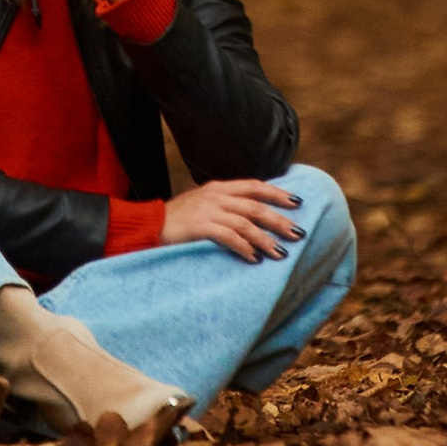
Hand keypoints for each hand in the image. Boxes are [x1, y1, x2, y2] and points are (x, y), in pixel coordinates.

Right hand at [161, 179, 304, 262]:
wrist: (149, 225)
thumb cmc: (177, 219)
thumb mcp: (203, 204)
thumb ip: (225, 206)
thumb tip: (252, 217)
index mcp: (218, 187)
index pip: (254, 186)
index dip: (277, 193)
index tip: (296, 202)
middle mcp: (216, 195)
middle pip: (256, 206)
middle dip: (279, 220)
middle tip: (297, 233)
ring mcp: (208, 210)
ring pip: (246, 223)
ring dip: (265, 239)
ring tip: (279, 253)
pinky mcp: (200, 226)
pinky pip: (229, 237)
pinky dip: (244, 248)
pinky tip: (253, 258)